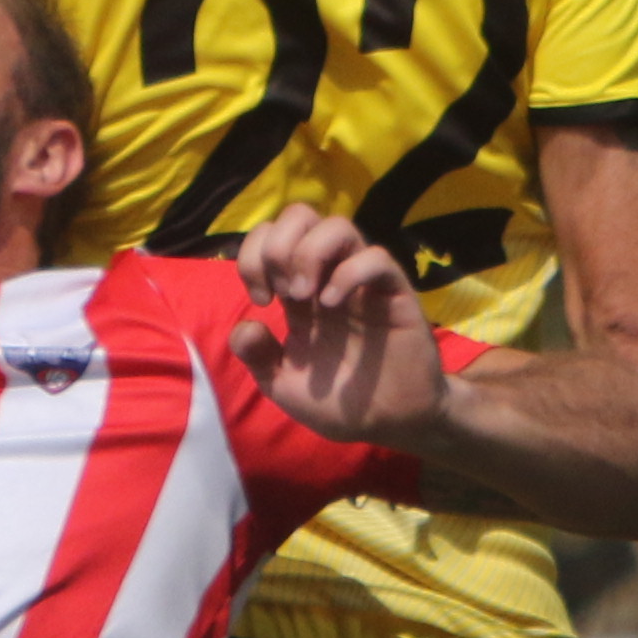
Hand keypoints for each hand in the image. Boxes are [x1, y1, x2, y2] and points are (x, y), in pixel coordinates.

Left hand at [234, 206, 441, 449]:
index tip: (261, 300)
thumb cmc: (337, 402)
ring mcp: (362, 282)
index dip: (253, 256)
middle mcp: (327, 276)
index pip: (269, 236)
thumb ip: (257, 356)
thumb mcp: (282, 385)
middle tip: (282, 292)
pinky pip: (376, 257)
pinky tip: (332, 304)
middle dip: (278, 245)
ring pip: (338, 225)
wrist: (386, 422)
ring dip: (309, 252)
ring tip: (304, 296)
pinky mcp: (394, 293)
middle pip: (300, 215)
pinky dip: (348, 273)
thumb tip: (244, 326)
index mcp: (298, 290)